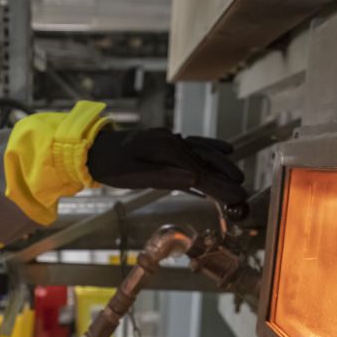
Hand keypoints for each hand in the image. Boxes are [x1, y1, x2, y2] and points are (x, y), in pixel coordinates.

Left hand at [86, 128, 246, 205]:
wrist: (93, 149)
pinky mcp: (165, 142)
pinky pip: (193, 145)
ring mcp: (169, 140)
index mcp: (164, 149)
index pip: (199, 171)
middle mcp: (171, 141)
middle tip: (243, 190)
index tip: (237, 196)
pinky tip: (222, 151)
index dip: (220, 185)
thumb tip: (194, 180)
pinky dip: (210, 149)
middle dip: (225, 175)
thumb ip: (164, 178)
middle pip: (205, 160)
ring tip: (238, 175)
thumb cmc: (110, 165)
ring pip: (202, 151)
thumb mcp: (133, 176)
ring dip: (221, 162)